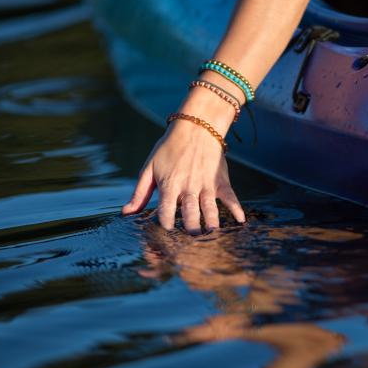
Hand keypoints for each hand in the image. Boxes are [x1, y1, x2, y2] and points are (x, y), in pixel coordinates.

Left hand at [121, 89, 245, 232]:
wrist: (196, 126)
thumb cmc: (169, 148)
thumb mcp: (150, 167)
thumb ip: (140, 193)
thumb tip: (126, 213)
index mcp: (170, 185)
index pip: (166, 211)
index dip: (165, 224)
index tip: (166, 233)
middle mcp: (188, 187)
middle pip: (190, 214)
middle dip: (190, 230)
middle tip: (191, 240)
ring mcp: (206, 184)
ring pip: (210, 208)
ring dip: (211, 223)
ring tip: (211, 235)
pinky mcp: (220, 180)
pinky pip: (230, 196)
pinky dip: (236, 208)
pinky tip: (241, 220)